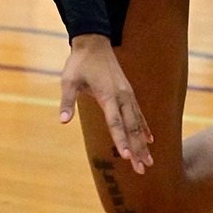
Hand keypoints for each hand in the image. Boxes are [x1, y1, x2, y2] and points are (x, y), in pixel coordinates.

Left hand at [57, 34, 152, 172]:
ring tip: (149, 162)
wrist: (94, 43)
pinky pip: (139, 114)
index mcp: (108, 95)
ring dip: (143, 144)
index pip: (115, 122)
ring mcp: (128, 95)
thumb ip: (67, 101)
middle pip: (131, 128)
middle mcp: (122, 97)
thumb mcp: (68, 81)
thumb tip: (63, 121)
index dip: (121, 140)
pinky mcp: (129, 93)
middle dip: (137, 150)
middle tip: (142, 169)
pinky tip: (150, 140)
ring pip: (138, 123)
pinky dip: (144, 128)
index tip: (126, 157)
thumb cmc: (79, 64)